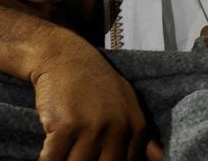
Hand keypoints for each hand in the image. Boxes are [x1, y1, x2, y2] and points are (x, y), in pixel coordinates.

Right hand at [31, 36, 158, 160]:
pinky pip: (52, 159)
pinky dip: (48, 159)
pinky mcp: (65, 126)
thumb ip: (143, 136)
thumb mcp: (128, 103)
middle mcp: (117, 129)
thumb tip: (159, 158)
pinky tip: (49, 153)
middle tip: (78, 155)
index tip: (96, 157)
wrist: (65, 57)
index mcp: (136, 127)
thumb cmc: (95, 83)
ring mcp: (91, 128)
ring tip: (65, 152)